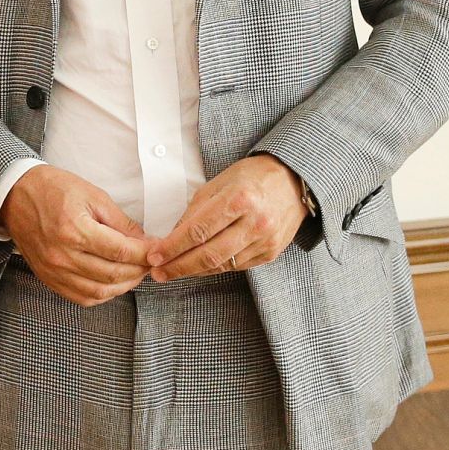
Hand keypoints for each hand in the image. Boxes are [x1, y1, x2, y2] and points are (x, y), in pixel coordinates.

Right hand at [0, 164, 149, 305]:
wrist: (14, 196)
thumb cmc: (52, 189)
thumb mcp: (92, 195)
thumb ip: (120, 221)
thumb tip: (144, 241)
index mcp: (74, 229)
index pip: (120, 251)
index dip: (145, 253)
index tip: (157, 250)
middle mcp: (62, 255)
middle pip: (113, 274)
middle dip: (139, 270)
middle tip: (149, 261)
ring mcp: (54, 270)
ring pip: (99, 291)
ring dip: (124, 286)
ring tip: (134, 272)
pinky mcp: (48, 278)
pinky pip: (81, 298)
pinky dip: (102, 294)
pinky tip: (112, 283)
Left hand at [146, 155, 305, 280]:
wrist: (294, 181)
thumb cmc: (251, 177)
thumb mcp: (219, 183)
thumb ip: (196, 210)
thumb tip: (172, 236)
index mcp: (238, 199)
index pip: (198, 231)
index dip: (173, 247)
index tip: (154, 256)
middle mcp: (255, 222)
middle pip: (209, 254)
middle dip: (179, 266)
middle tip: (158, 272)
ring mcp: (265, 241)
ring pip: (222, 265)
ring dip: (194, 270)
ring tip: (174, 270)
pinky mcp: (271, 253)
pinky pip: (237, 266)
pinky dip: (216, 267)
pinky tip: (200, 265)